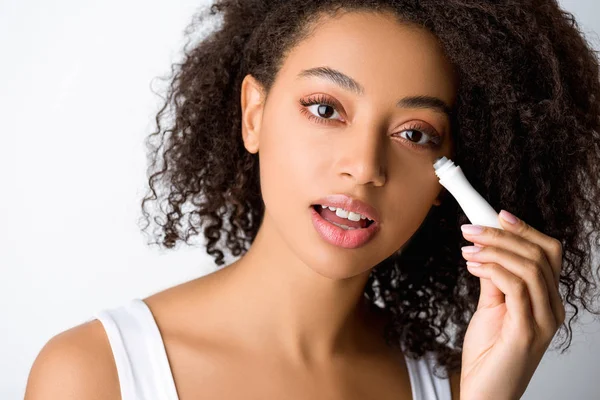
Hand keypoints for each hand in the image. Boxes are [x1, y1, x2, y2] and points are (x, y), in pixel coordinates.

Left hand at [458, 210, 563, 399]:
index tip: (497, 214)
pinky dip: (492, 268)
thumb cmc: (488, 355)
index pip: (547, 255)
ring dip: (494, 249)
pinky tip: (472, 264)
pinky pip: (516, 287)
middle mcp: (551, 309)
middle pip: (541, 255)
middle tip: (472, 228)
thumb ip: (496, 282)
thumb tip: (489, 252)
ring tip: (468, 246)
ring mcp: (543, 321)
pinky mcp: (527, 332)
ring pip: (529, 267)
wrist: (484, 393)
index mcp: (546, 301)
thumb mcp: (491, 308)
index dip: (525, 230)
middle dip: (504, 234)